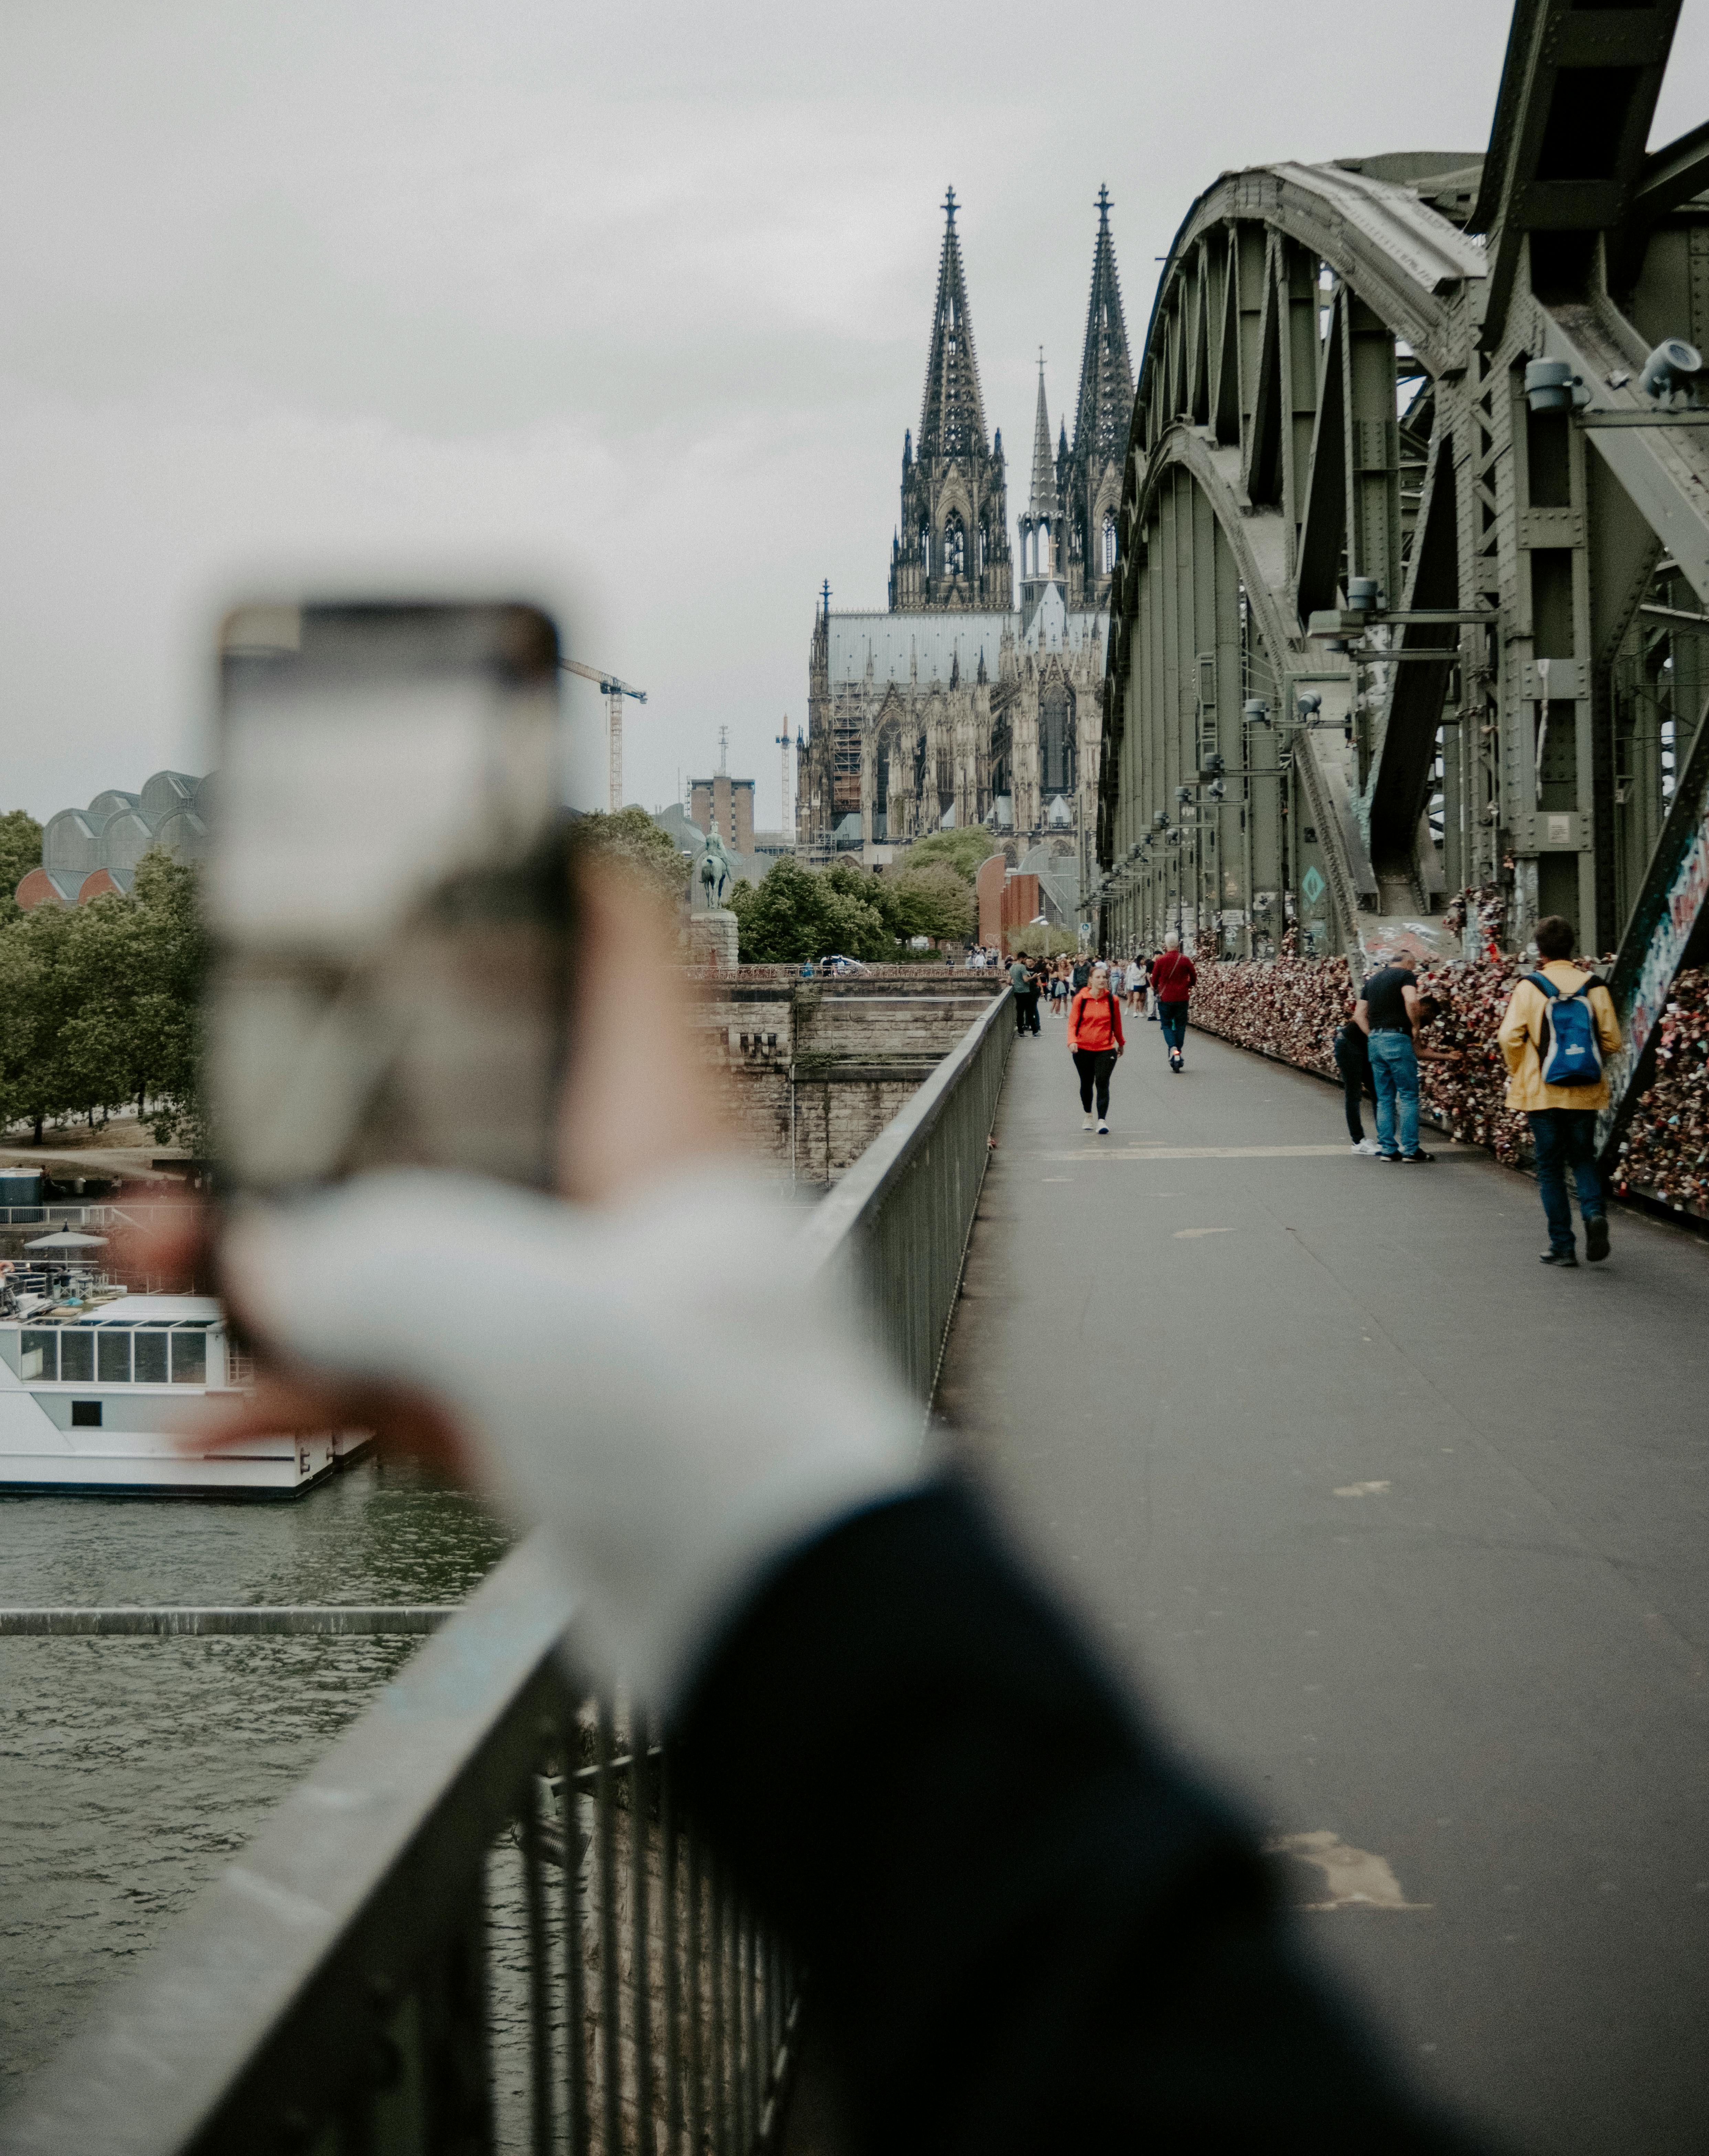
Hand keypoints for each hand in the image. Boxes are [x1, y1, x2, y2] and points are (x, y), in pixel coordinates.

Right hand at [173, 857, 737, 1487]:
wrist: (786, 1625)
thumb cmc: (729, 1454)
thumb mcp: (553, 1330)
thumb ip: (399, 1273)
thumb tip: (275, 1259)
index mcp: (658, 1128)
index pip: (612, 949)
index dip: (532, 883)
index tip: (434, 854)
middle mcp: (615, 1201)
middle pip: (452, 1108)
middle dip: (316, 1112)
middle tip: (207, 1104)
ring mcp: (570, 1308)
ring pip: (404, 1245)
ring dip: (274, 1255)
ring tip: (151, 1251)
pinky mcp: (533, 1410)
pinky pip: (397, 1370)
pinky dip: (305, 1384)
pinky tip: (210, 1407)